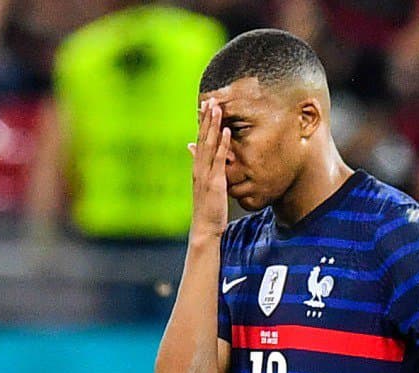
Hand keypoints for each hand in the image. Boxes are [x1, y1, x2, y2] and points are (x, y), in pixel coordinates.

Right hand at [188, 97, 230, 239]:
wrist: (205, 228)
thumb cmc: (207, 208)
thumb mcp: (204, 185)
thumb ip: (200, 167)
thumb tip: (192, 150)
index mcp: (198, 168)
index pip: (199, 140)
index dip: (202, 123)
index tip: (206, 106)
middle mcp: (199, 168)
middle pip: (202, 138)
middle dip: (206, 118)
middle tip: (210, 99)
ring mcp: (206, 174)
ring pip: (209, 144)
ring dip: (213, 126)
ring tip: (217, 108)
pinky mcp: (215, 181)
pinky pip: (219, 159)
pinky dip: (222, 144)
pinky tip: (226, 131)